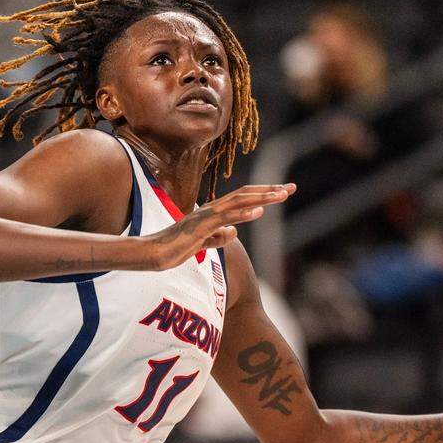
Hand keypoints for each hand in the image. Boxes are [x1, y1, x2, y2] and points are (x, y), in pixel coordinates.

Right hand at [142, 183, 294, 270]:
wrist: (151, 254)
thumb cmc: (172, 249)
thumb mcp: (201, 245)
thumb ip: (217, 238)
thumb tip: (234, 232)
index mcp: (211, 213)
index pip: (241, 199)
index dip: (262, 194)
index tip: (281, 192)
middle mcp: (210, 210)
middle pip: (244, 195)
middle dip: (269, 191)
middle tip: (291, 188)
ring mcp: (205, 217)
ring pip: (238, 202)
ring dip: (262, 198)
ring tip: (282, 194)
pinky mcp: (200, 227)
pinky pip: (224, 218)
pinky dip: (242, 213)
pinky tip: (258, 210)